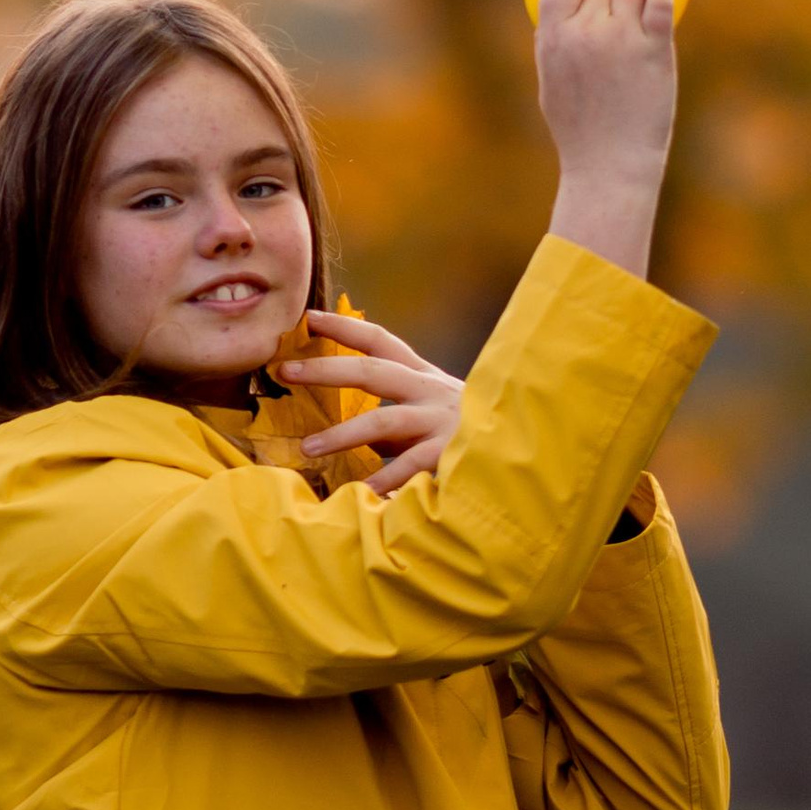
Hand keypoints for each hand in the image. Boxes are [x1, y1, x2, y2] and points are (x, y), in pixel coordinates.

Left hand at [274, 310, 464, 498]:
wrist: (525, 449)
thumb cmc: (466, 435)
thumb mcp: (427, 417)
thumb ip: (390, 420)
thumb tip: (342, 431)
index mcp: (422, 377)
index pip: (380, 341)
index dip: (343, 327)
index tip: (308, 317)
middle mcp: (430, 391)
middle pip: (371, 371)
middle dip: (325, 369)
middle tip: (285, 371)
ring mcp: (441, 421)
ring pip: (384, 422)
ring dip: (343, 435)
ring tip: (309, 447)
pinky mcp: (452, 452)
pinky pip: (411, 467)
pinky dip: (385, 480)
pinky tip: (361, 492)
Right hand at [537, 0, 677, 279]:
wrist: (610, 166)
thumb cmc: (581, 129)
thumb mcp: (552, 82)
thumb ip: (558, 40)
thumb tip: (575, 0)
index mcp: (552, 38)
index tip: (587, 1)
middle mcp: (585, 32)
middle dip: (609, 7)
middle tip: (616, 41)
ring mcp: (621, 38)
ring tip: (637, 32)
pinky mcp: (655, 47)